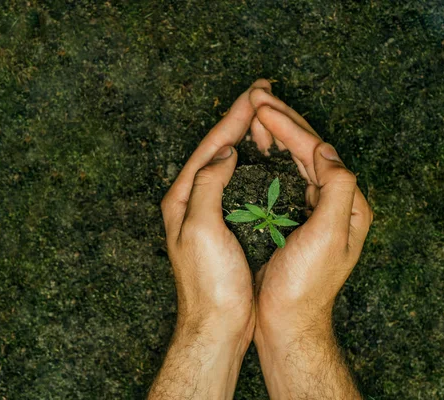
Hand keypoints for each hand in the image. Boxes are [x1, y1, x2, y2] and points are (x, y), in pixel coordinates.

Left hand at [149, 80, 270, 398]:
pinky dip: (248, 164)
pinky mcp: (221, 225)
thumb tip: (224, 152)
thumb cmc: (209, 282)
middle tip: (261, 92)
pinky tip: (261, 157)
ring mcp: (205, 213)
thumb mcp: (201, 229)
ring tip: (262, 115)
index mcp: (182, 198)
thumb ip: (207, 186)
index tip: (256, 93)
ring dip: (243, 137)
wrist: (216, 324)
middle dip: (237, 120)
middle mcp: (190, 201)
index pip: (208, 148)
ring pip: (224, 164)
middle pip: (214, 150)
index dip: (232, 119)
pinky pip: (235, 183)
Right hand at [247, 85, 372, 398]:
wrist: (288, 320)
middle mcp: (337, 201)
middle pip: (311, 149)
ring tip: (257, 112)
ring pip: (299, 158)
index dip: (290, 126)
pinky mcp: (299, 217)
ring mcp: (318, 208)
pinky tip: (264, 145)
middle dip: (284, 120)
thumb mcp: (328, 236)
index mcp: (348, 203)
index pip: (318, 151)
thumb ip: (336, 190)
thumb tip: (327, 150)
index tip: (260, 106)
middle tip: (256, 96)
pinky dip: (276, 154)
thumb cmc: (304, 284)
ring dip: (279, 132)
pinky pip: (290, 174)